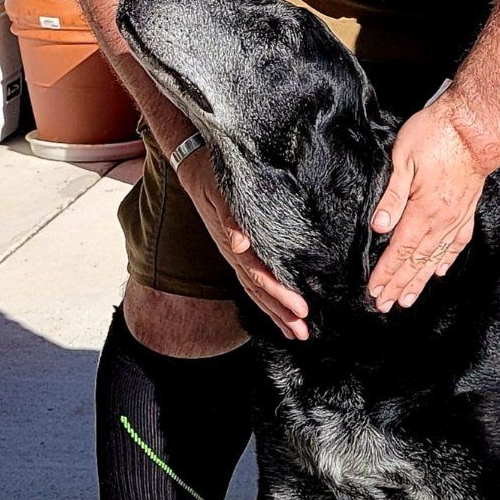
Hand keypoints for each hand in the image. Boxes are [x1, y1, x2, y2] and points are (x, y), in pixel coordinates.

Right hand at [177, 145, 308, 340]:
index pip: (258, 276)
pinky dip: (267, 297)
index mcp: (233, 243)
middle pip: (258, 291)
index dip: (280, 295)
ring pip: (255, 290)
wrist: (196, 166)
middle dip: (281, 313)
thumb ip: (230, 218)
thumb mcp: (221, 191)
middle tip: (304, 333)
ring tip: (295, 332)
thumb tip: (240, 244)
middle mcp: (234, 253)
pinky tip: (279, 308)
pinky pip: (253, 279)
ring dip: (275, 312)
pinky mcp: (238, 248)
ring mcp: (235, 253)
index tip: (301, 310)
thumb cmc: (214, 176)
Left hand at [367, 96, 489, 313]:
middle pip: (416, 261)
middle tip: (384, 305)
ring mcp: (457, 218)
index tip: (374, 290)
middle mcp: (442, 221)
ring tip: (407, 300)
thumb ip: (392, 195)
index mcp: (423, 210)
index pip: (399, 250)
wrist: (476, 127)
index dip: (385, 273)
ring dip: (419, 281)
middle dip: (398, 285)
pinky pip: (457, 244)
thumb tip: (379, 227)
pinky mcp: (467, 210)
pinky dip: (446, 261)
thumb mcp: (403, 158)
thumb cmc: (437, 135)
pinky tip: (438, 272)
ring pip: (435, 258)